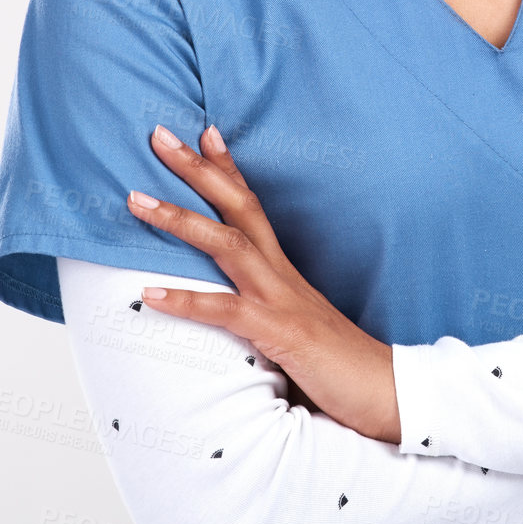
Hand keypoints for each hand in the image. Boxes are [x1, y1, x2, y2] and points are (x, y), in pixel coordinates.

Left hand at [126, 123, 401, 442]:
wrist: (387, 391)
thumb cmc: (338, 366)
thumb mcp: (294, 328)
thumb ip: (265, 313)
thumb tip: (231, 315)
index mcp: (284, 270)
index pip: (252, 206)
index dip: (228, 168)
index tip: (204, 132)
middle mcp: (282, 274)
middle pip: (237, 206)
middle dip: (197, 169)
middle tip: (159, 134)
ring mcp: (282, 299)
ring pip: (227, 245)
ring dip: (179, 219)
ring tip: (136, 199)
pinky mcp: (281, 332)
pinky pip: (227, 311)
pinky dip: (187, 301)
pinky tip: (150, 295)